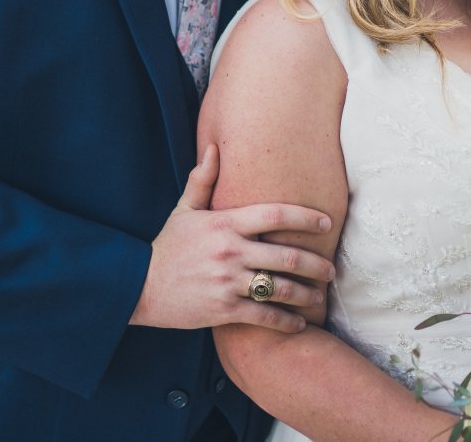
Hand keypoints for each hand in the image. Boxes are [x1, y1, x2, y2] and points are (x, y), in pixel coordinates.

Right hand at [130, 144, 336, 331]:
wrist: (138, 286)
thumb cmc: (167, 247)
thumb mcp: (183, 212)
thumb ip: (202, 181)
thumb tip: (214, 148)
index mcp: (224, 224)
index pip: (275, 214)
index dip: (306, 216)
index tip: (326, 222)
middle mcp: (230, 251)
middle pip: (289, 256)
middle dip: (318, 265)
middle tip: (332, 270)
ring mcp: (227, 282)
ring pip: (282, 289)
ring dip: (308, 295)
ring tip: (318, 297)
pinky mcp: (224, 309)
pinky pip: (265, 316)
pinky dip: (288, 322)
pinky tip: (298, 323)